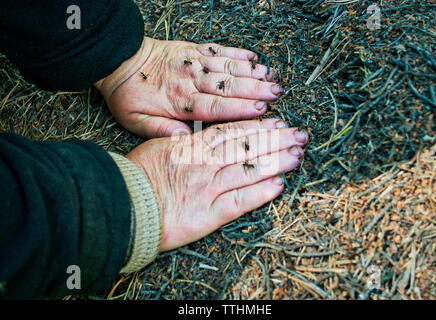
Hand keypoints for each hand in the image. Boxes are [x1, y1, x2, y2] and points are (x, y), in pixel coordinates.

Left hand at [95, 37, 281, 137]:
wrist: (118, 61)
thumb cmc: (129, 96)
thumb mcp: (136, 121)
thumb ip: (161, 131)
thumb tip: (186, 140)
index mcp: (179, 101)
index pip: (215, 106)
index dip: (239, 109)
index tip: (261, 111)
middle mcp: (190, 80)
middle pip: (228, 86)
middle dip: (255, 89)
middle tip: (278, 94)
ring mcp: (193, 62)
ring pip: (227, 67)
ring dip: (252, 73)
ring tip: (273, 78)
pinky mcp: (193, 49)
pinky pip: (218, 50)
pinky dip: (237, 53)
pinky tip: (254, 58)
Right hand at [126, 119, 307, 250]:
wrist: (123, 206)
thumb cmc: (135, 175)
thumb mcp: (155, 145)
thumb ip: (178, 137)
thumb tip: (191, 130)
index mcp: (193, 145)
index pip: (232, 132)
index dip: (258, 126)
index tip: (277, 121)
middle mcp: (206, 163)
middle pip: (248, 147)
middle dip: (276, 139)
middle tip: (299, 134)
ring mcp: (209, 187)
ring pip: (250, 169)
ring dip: (277, 162)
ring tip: (297, 155)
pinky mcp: (209, 213)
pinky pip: (240, 201)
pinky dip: (261, 192)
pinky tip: (279, 185)